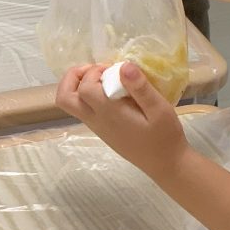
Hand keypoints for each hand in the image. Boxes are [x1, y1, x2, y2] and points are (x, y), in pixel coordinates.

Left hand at [56, 62, 189, 179]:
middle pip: (65, 98)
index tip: (114, 68)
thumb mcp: (160, 109)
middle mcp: (97, 120)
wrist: (164, 164)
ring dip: (79, 86)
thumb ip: (141, 88)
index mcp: (109, 113)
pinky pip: (83, 110)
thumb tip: (124, 65)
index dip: (94, 72)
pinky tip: (112, 92)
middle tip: (96, 70)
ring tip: (104, 78)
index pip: (85, 88)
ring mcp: (97, 127)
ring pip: (71, 104)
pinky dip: (88, 95)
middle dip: (73, 77)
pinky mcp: (102, 130)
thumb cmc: (164, 136)